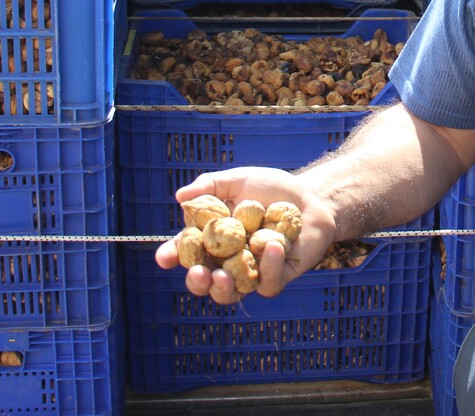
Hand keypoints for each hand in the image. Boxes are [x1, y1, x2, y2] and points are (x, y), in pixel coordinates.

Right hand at [154, 166, 336, 304]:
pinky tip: (271, 245)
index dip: (172, 256)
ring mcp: (252, 272)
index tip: (164, 257)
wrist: (311, 197)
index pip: (186, 251)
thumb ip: (210, 186)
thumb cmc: (272, 189)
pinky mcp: (277, 277)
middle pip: (205, 282)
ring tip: (221, 277)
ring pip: (231, 294)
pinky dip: (268, 266)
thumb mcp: (239, 180)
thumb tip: (180, 196)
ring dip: (222, 290)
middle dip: (197, 282)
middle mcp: (228, 260)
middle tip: (199, 273)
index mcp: (213, 238)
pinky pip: (268, 283)